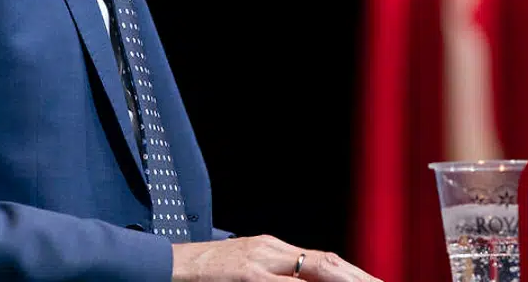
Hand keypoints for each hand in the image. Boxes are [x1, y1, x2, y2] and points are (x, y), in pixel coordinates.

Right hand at [172, 235, 381, 281]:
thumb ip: (276, 275)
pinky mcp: (246, 276)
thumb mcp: (246, 267)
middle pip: (325, 261)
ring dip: (342, 280)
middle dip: (357, 276)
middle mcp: (271, 250)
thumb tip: (306, 281)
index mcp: (273, 248)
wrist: (170, 263)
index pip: (323, 259)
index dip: (352, 272)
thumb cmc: (206, 271)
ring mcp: (259, 262)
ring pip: (312, 270)